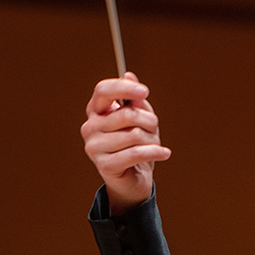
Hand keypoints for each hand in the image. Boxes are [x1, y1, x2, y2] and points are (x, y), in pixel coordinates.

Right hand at [81, 72, 170, 213]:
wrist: (133, 179)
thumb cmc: (135, 146)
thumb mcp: (140, 119)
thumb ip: (136, 100)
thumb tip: (130, 75)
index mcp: (96, 111)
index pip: (103, 90)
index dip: (124, 88)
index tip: (144, 91)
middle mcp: (90, 127)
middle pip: (126, 114)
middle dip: (149, 121)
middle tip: (155, 128)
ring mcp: (94, 147)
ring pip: (134, 135)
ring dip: (152, 140)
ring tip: (154, 145)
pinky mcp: (104, 165)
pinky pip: (136, 153)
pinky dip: (154, 152)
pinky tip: (164, 153)